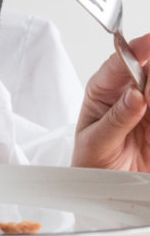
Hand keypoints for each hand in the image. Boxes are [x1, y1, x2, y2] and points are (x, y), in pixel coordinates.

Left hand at [72, 34, 149, 171]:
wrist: (105, 186)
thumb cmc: (91, 161)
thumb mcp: (97, 142)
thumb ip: (117, 119)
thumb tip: (135, 95)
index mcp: (102, 90)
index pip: (119, 62)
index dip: (136, 49)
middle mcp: (127, 91)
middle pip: (148, 67)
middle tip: (147, 97)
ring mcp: (148, 104)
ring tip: (147, 116)